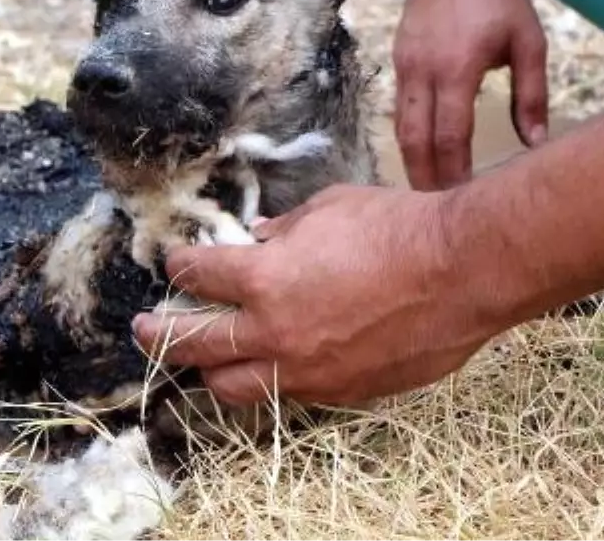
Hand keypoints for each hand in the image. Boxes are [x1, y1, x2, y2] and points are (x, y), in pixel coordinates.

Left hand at [131, 184, 505, 406]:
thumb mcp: (328, 209)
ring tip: (200, 362)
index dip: (178, 266)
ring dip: (211, 371)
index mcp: (264, 277)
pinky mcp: (340, 392)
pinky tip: (269, 370)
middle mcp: (274, 330)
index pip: (196, 276)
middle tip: (141, 331)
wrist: (462, 272)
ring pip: (232, 387)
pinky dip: (270, 381)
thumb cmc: (397, 227)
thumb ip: (283, 230)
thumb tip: (256, 239)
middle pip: (193, 344)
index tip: (174, 263)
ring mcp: (306, 369)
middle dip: (158, 336)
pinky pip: (288, 395)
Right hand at [392, 0, 547, 189]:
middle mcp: (421, 71)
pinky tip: (422, 147)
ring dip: (412, 159)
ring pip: (399, 126)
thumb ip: (532, 95)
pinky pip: (398, 106)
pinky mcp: (397, 59)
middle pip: (414, 140)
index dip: (455, 171)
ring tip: (427, 185)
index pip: (450, 135)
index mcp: (456, 69)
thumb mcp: (528, 42)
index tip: (464, 197)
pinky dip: (409, 133)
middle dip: (425, 177)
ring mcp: (403, 65)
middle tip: (436, 208)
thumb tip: (534, 142)